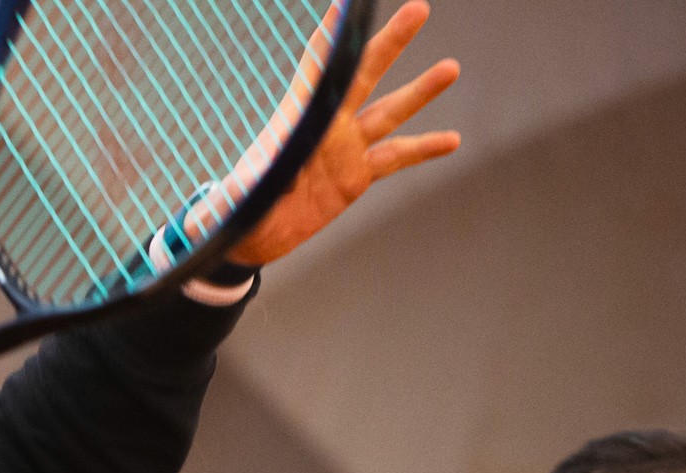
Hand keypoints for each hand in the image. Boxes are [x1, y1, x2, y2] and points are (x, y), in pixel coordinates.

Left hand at [202, 0, 459, 267]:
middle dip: (390, 43)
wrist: (249, 236)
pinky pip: (397, 157)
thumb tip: (244, 189)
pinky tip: (452, 140)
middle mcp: (327, 126)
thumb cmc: (234, 209)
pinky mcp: (357, 176)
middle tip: (419, 10)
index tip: (348, 4)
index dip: (333, 38)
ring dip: (421, 91)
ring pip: (390, 111)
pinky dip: (424, 149)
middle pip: (363, 74)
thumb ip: (243, 190)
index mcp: (297, 122)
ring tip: (451, 68)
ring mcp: (345, 149)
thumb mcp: (236, 198)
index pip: (318, 68)